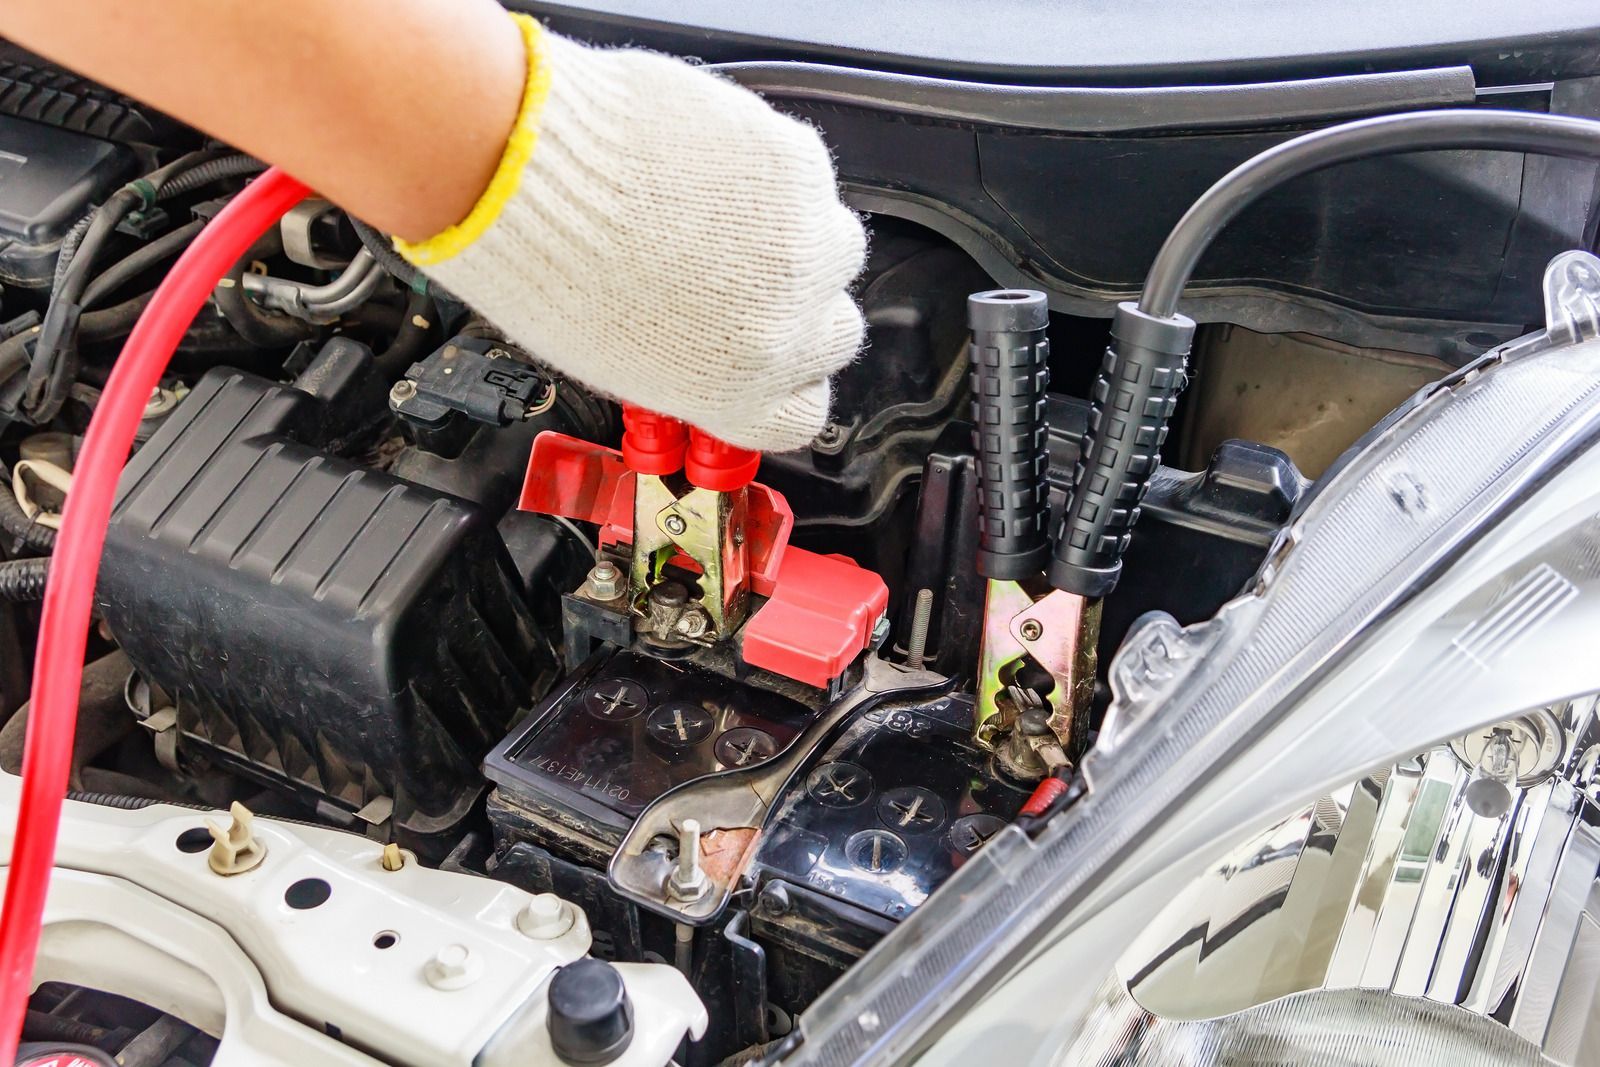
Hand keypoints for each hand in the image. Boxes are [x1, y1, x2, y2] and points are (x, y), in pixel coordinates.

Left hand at [401, 20, 867, 451]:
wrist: (526, 170)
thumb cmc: (547, 265)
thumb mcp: (619, 363)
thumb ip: (693, 369)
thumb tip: (714, 354)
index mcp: (738, 393)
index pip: (803, 414)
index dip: (785, 383)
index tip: (767, 358)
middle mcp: (785, 329)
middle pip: (835, 333)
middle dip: (796, 307)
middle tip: (741, 278)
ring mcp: (801, 246)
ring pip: (835, 249)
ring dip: (794, 237)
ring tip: (724, 219)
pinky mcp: (799, 168)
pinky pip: (807, 175)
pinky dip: (770, 171)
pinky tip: (709, 167)